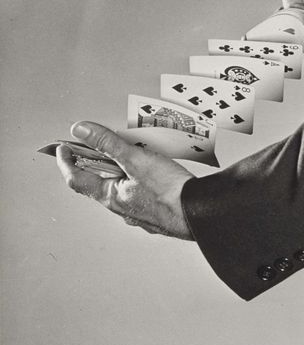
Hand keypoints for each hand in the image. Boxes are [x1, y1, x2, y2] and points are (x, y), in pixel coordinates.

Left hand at [56, 121, 194, 239]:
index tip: (63, 148)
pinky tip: (152, 170)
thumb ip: (107, 143)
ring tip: (130, 152)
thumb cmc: (170, 192)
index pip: (76, 179)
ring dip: (119, 170)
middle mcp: (121, 208)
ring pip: (120, 187)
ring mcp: (138, 211)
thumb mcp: (135, 159)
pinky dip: (137, 178)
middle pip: (98, 182)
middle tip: (98, 143)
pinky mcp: (155, 211)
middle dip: (96, 162)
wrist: (199, 214)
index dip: (66, 162)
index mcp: (110, 197)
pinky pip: (138, 192)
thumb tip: (82, 131)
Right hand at [280, 0, 303, 74]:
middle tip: (287, 45)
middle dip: (286, 28)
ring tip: (294, 55)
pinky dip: (298, 50)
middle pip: (288, 11)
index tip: (290, 26)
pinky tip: (302, 59)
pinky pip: (299, 41)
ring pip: (291, 27)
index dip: (287, 5)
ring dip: (291, 42)